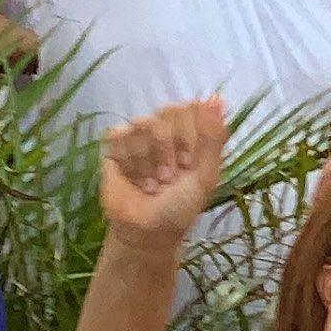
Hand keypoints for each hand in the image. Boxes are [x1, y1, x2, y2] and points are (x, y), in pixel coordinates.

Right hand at [96, 98, 229, 245]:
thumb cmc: (180, 207)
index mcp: (189, 133)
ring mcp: (137, 139)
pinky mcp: (113, 150)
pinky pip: (116, 135)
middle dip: (166, 148)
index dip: (187, 135)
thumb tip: (217, 97)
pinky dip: (125, 157)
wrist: (146, 233)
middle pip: (164, 113)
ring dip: (146, 160)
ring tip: (150, 182)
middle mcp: (163, 131)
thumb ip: (213, 137)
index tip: (187, 164)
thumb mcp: (206, 175)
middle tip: (168, 176)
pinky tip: (131, 176)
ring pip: (140, 124)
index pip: (188, 108)